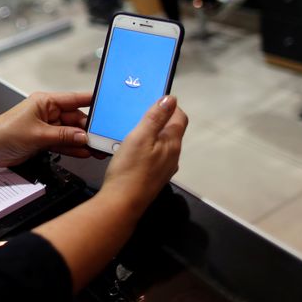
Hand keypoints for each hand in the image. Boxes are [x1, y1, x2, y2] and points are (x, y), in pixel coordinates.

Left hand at [0, 91, 103, 168]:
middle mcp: (47, 112)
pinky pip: (63, 142)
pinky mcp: (43, 139)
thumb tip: (83, 136)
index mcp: (45, 101)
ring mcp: (45, 126)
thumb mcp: (39, 134)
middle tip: (103, 138)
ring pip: (70, 132)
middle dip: (89, 129)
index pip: (75, 99)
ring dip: (82, 141)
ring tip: (98, 148)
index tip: (109, 105)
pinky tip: (84, 152)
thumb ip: (63, 136)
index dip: (92, 101)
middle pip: (75, 118)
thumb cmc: (4, 133)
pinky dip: (72, 148)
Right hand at [100, 96, 187, 215]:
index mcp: (172, 143)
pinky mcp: (154, 176)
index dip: (169, 106)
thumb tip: (170, 99)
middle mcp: (173, 155)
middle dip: (158, 119)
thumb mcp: (140, 137)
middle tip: (138, 114)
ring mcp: (165, 168)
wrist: (122, 203)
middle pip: (171, 130)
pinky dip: (145, 148)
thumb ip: (155, 117)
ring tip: (131, 130)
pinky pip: (153, 155)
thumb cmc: (130, 170)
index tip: (153, 100)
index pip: (180, 117)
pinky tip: (131, 150)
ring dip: (150, 134)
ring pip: (161, 143)